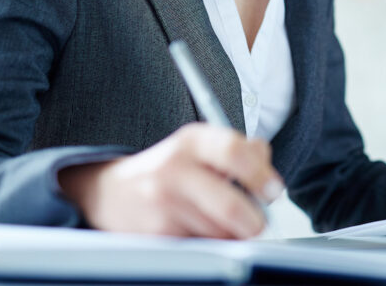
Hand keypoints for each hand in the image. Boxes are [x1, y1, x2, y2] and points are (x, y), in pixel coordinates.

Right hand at [58, 123, 282, 237]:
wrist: (111, 192)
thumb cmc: (170, 170)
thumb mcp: (200, 147)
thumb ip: (240, 152)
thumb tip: (269, 174)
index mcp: (192, 140)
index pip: (234, 152)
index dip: (261, 175)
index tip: (274, 192)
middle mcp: (174, 168)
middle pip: (230, 206)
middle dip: (254, 223)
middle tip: (259, 224)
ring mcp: (162, 203)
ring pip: (218, 233)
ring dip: (231, 235)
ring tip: (222, 224)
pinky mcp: (154, 233)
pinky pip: (200, 246)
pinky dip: (209, 245)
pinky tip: (197, 230)